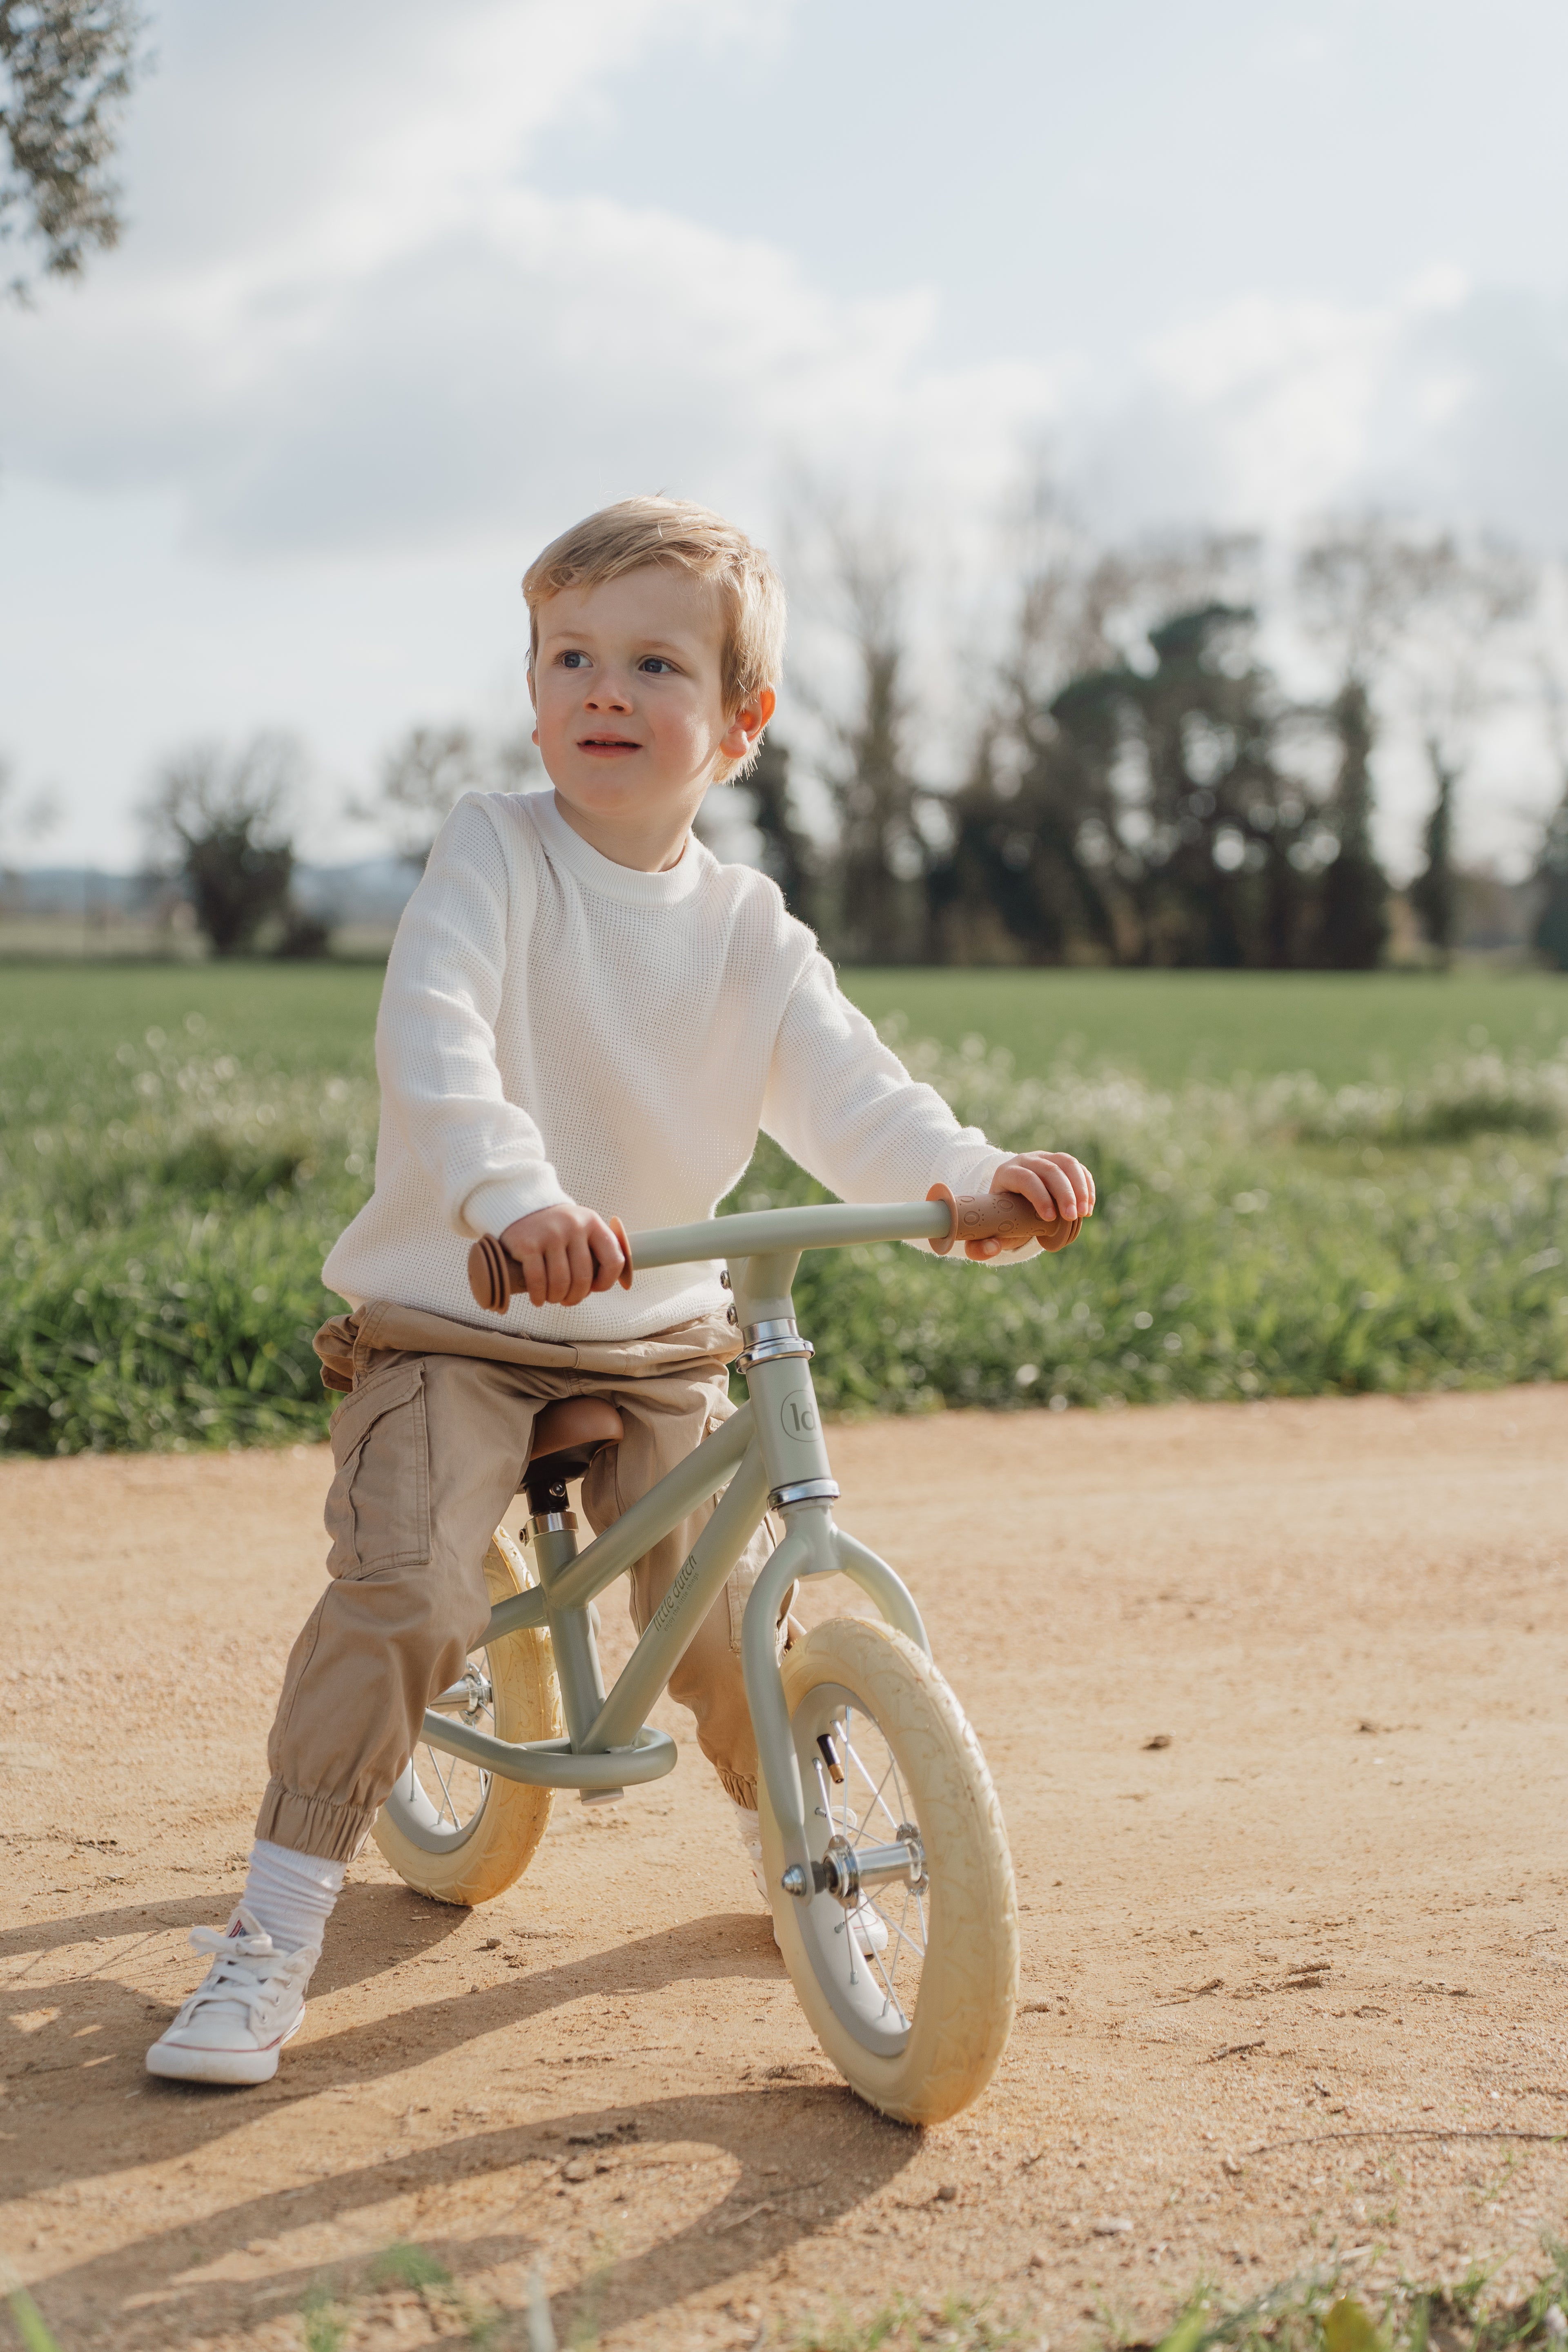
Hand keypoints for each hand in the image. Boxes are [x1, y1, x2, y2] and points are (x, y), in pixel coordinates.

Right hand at [499, 1204, 625, 1307]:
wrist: (522, 1205)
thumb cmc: (557, 1226)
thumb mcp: (582, 1227)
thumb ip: (597, 1248)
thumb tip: (613, 1282)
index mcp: (593, 1223)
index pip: (613, 1260)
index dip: (606, 1282)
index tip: (594, 1289)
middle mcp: (573, 1226)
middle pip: (583, 1278)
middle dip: (576, 1296)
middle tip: (567, 1300)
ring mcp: (550, 1234)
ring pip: (560, 1283)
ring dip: (556, 1298)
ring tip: (553, 1298)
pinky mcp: (527, 1244)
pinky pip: (537, 1281)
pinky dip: (538, 1296)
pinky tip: (538, 1299)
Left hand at [967, 1151, 1095, 1259]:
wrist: (1011, 1201)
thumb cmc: (1000, 1218)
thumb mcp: (989, 1231)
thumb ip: (980, 1246)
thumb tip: (991, 1248)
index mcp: (1006, 1174)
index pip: (1025, 1179)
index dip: (1039, 1196)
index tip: (1049, 1219)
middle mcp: (1025, 1161)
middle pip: (1049, 1170)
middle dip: (1064, 1194)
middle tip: (1072, 1218)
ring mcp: (1045, 1158)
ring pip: (1067, 1164)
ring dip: (1079, 1188)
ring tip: (1084, 1213)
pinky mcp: (1060, 1162)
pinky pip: (1077, 1168)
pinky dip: (1086, 1185)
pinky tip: (1088, 1206)